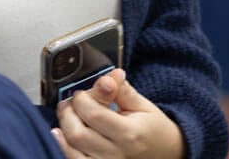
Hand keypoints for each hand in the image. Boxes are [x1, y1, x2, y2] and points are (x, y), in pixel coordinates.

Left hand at [52, 69, 184, 158]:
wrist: (165, 154)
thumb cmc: (153, 130)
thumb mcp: (142, 105)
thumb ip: (121, 91)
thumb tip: (107, 77)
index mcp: (129, 134)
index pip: (94, 115)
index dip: (82, 99)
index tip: (82, 93)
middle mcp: (116, 154)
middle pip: (77, 134)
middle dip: (67, 113)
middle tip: (71, 103)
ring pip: (71, 150)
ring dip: (63, 130)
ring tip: (68, 117)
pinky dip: (64, 147)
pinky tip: (64, 135)